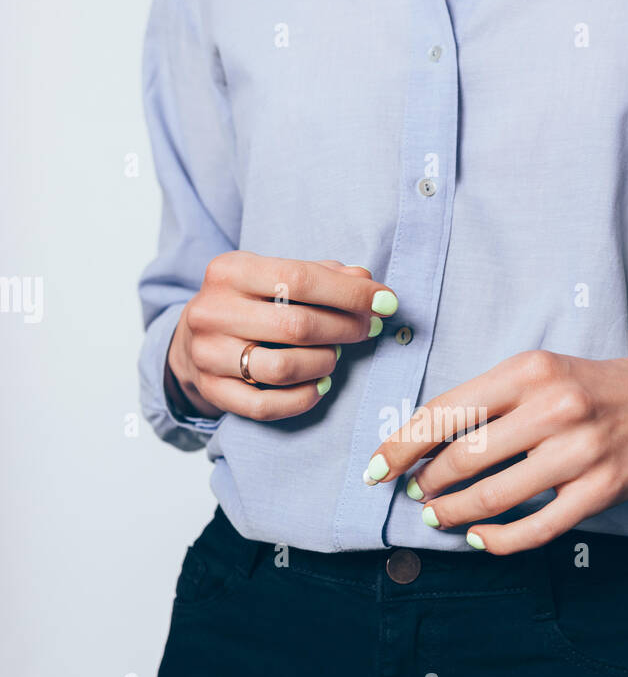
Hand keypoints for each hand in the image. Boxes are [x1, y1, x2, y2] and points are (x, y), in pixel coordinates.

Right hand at [166, 253, 397, 420]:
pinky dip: (303, 398)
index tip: (387, 302)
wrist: (191, 340)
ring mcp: (208, 354)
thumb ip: (321, 275)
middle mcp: (213, 311)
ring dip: (324, 364)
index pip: (301, 278)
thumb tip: (365, 280)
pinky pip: (267, 405)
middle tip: (366, 330)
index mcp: (230, 270)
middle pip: (297, 326)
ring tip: (334, 356)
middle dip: (344, 329)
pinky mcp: (213, 390)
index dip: (351, 294)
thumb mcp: (274, 276)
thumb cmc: (247, 303)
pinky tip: (319, 385)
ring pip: (283, 368)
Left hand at [363, 348, 627, 554]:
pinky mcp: (600, 490)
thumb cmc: (589, 388)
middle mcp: (553, 408)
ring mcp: (579, 452)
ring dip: (452, 514)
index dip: (401, 447)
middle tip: (415, 494)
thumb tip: (421, 445)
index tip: (376, 470)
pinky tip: (478, 538)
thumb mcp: (536, 373)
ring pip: (493, 497)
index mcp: (528, 372)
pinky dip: (497, 540)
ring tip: (437, 516)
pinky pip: (535, 528)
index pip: (445, 413)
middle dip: (427, 484)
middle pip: (463, 458)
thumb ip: (484, 401)